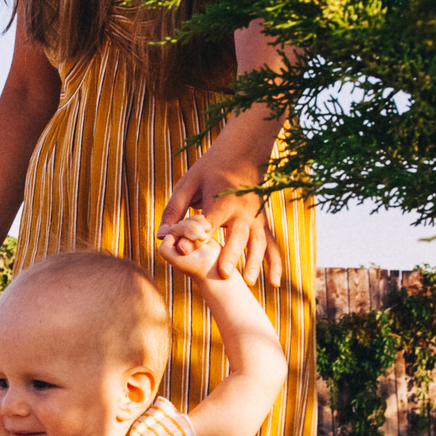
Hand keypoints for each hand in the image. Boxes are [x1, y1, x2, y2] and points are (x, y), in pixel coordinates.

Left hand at [162, 153, 283, 288]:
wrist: (244, 151)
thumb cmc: (211, 168)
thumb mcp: (188, 183)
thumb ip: (174, 209)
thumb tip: (160, 234)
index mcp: (221, 199)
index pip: (207, 222)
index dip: (195, 237)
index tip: (183, 253)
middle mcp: (242, 209)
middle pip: (237, 234)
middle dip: (230, 253)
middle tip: (222, 272)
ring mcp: (256, 217)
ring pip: (257, 242)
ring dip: (254, 261)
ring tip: (247, 281)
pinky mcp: (263, 223)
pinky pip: (271, 245)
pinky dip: (275, 264)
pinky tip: (274, 283)